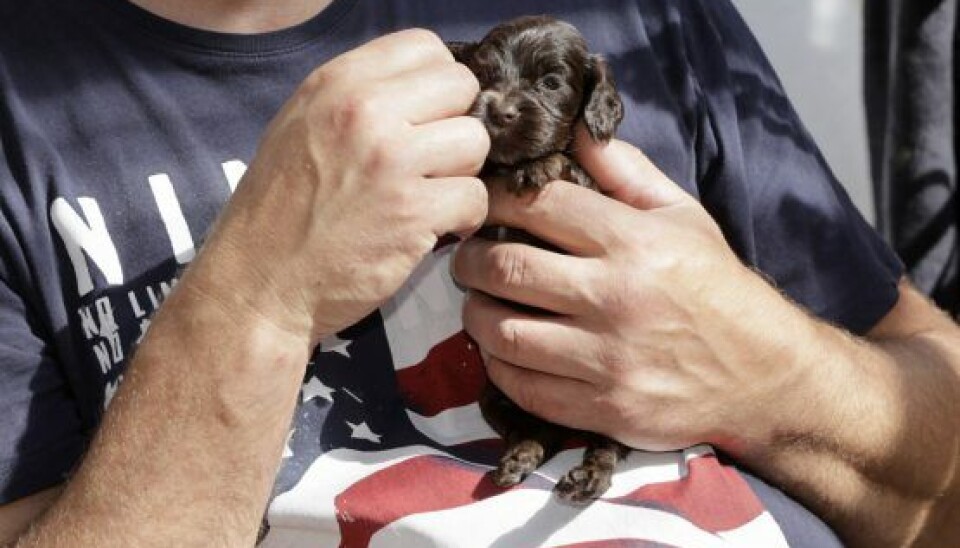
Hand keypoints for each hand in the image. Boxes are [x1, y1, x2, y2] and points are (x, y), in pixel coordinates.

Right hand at [185, 30, 489, 345]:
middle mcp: (364, 112)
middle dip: (454, 124)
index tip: (427, 118)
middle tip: (433, 160)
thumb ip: (360, 99)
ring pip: (475, 141)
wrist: (258, 285)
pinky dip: (463, 218)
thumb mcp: (302, 127)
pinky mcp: (414, 213)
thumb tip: (426, 90)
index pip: (424, 46)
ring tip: (431, 195)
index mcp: (336, 83)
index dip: (437, 84)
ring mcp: (391, 161)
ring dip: (462, 173)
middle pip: (460, 86)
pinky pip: (476, 197)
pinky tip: (434, 228)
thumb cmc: (280, 212)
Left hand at [454, 127, 799, 450]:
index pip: (537, 205)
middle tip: (467, 258)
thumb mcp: (682, 216)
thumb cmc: (716, 287)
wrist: (761, 376)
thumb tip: (574, 129)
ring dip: (476, 314)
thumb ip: (624, 171)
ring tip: (481, 302)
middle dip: (469, 260)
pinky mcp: (602, 407)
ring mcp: (607, 358)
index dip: (495, 200)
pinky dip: (498, 365)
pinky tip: (504, 348)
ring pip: (502, 332)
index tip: (483, 205)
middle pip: (505, 269)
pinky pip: (522, 386)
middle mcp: (615, 297)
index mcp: (633, 241)